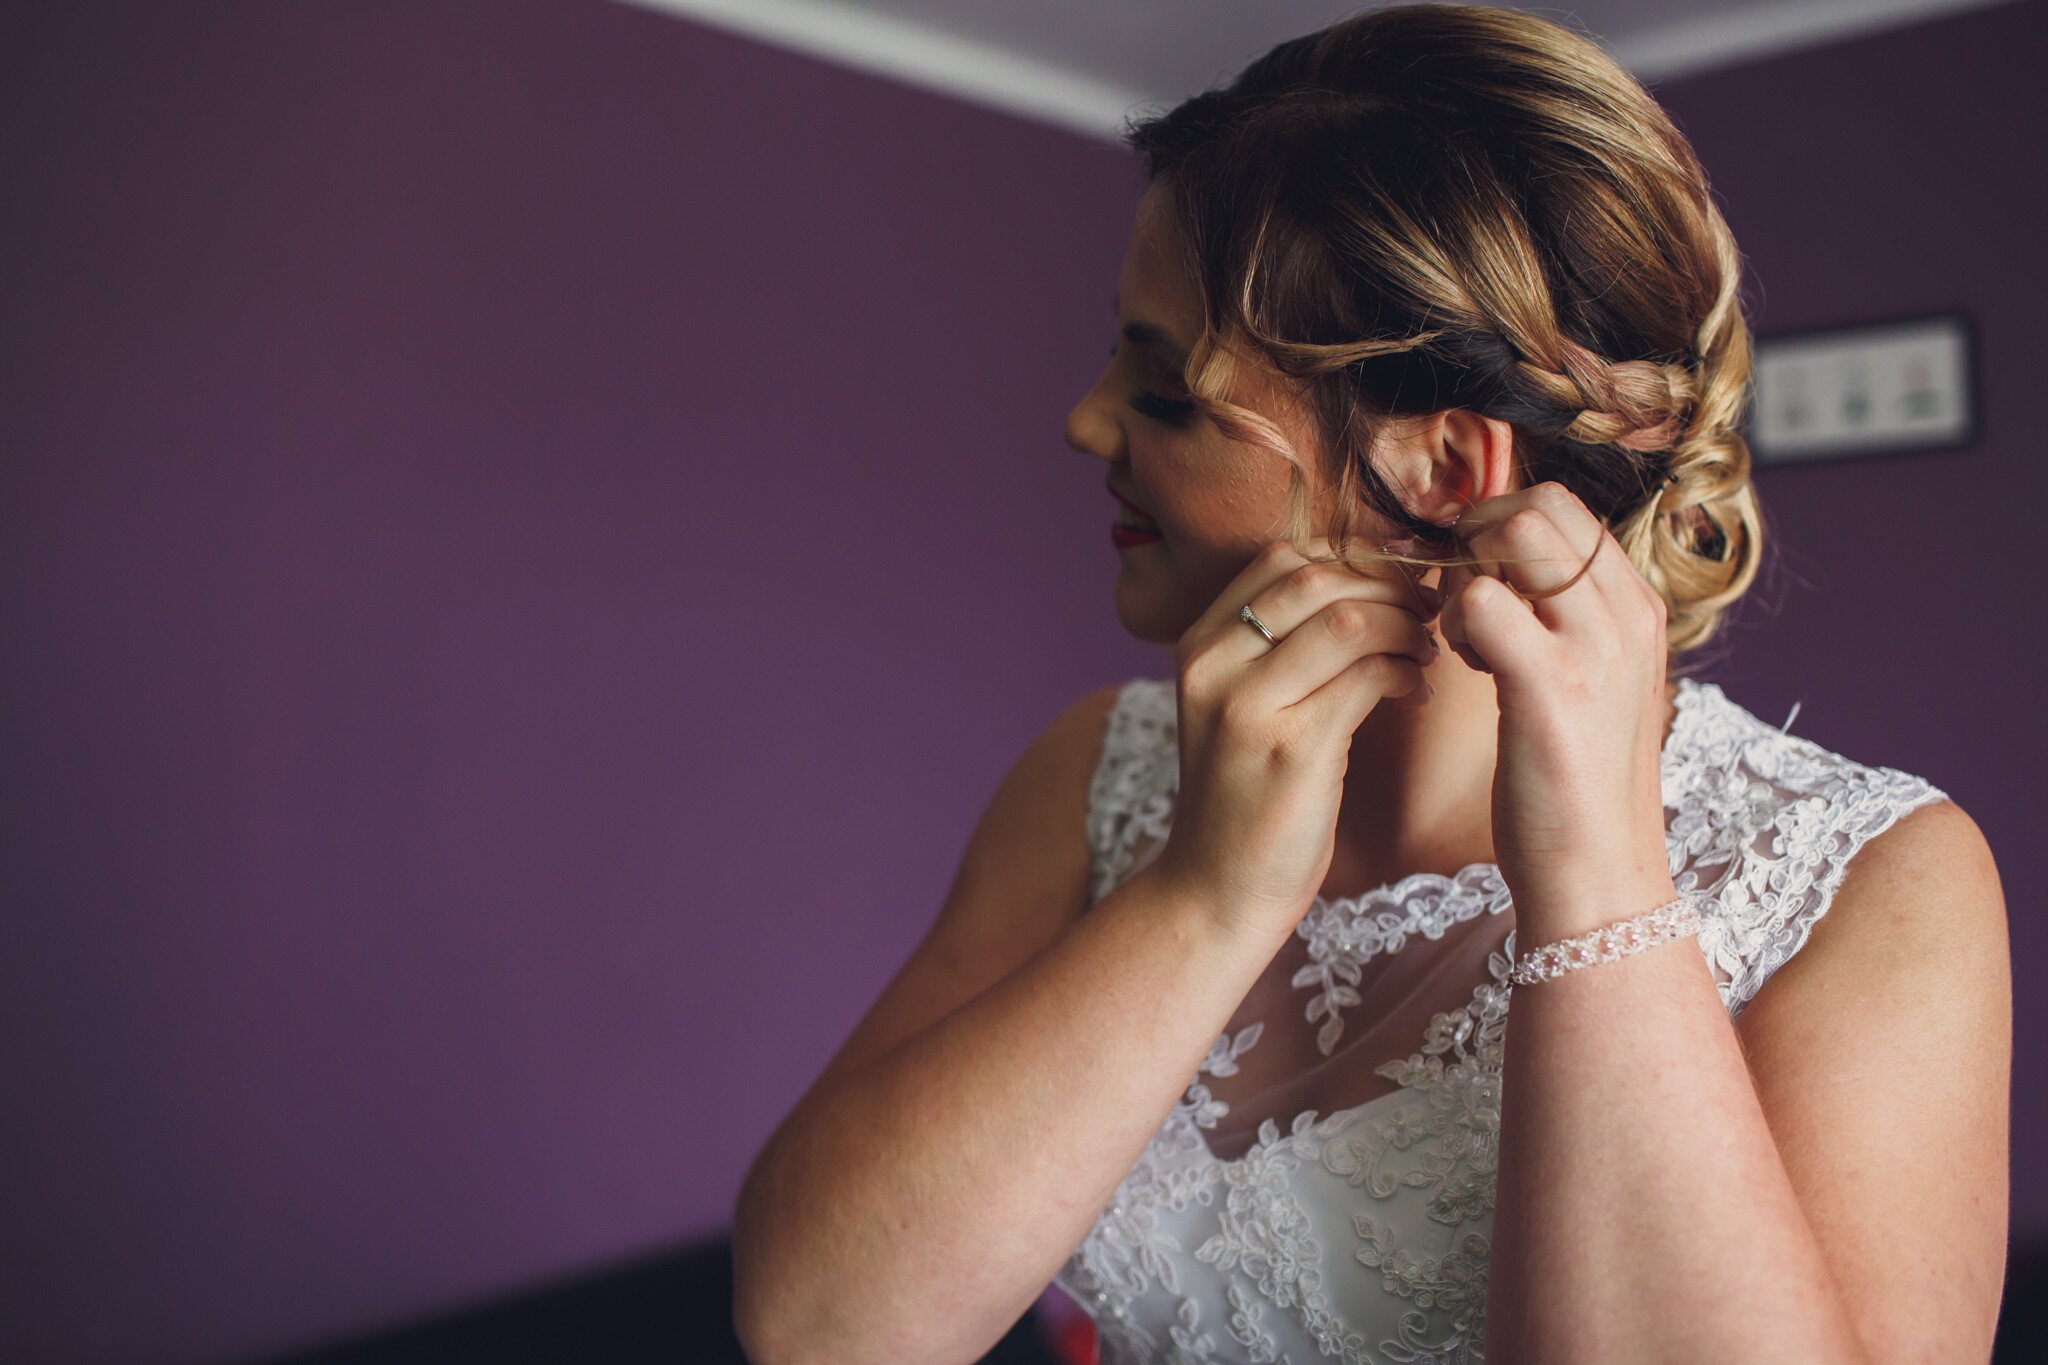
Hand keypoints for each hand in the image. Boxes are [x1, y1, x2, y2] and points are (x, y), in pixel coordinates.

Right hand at [1151, 540, 1438, 942]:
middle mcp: (1212, 663)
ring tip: (1427, 651)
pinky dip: (1407, 673)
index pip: (1283, 557)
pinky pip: (1369, 677)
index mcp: (1197, 642)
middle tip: (1429, 611)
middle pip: (1320, 577)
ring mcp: (1246, 705)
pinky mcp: (1290, 749)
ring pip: (1350, 620)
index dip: (1355, 558)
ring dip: (1407, 627)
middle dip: (1390, 585)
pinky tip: (1416, 693)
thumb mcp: (1239, 705)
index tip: (1400, 580)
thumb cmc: (1244, 797)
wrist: (1215, 892)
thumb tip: (1365, 580)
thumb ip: (1279, 645)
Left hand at [1436, 483, 1676, 934]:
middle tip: (1459, 600)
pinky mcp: (1552, 685)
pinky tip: (1464, 666)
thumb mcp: (1586, 682)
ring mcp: (1595, 647)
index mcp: (1638, 609)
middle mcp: (1626, 615)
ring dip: (1466, 573)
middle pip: (1542, 505)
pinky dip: (1454, 620)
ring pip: (1516, 535)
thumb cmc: (1573, 783)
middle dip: (1478, 536)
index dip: (1502, 525)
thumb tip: (1498, 569)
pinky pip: (1483, 602)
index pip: (1566, 508)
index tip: (1475, 579)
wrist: (1596, 874)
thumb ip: (1559, 621)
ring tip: (1465, 636)